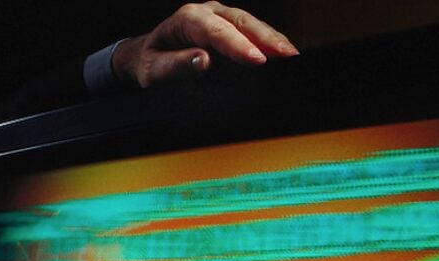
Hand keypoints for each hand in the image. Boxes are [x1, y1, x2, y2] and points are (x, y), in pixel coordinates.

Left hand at [112, 2, 297, 87]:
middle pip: (240, 22)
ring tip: (291, 55)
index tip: (256, 59)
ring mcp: (219, 16)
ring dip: (272, 38)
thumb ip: (176, 66)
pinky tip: (283, 52)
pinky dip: (268, 40)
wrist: (147, 54)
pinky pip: (251, 30)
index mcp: (187, 19)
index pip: (217, 31)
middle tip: (286, 56)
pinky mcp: (229, 26)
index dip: (238, 45)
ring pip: (250, 23)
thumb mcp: (154, 70)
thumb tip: (203, 61)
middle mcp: (206, 12)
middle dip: (265, 39)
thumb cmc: (150, 62)